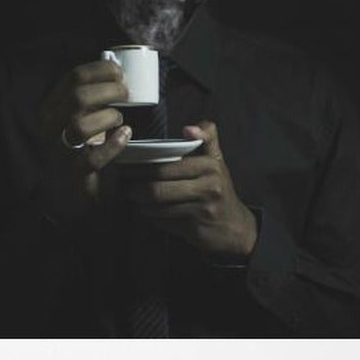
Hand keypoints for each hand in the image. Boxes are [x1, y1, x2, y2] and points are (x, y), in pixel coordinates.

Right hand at [38, 60, 131, 220]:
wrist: (66, 191)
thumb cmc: (77, 145)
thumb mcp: (76, 114)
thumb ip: (88, 95)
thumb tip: (115, 69)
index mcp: (51, 107)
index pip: (73, 77)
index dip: (101, 70)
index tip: (119, 72)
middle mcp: (50, 126)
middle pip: (78, 97)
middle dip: (109, 90)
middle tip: (126, 93)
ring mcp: (60, 150)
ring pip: (80, 126)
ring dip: (108, 117)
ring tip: (119, 119)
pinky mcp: (74, 172)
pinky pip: (93, 158)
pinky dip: (114, 144)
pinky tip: (125, 135)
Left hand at [125, 120, 257, 261]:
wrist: (236, 227)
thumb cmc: (220, 189)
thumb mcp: (218, 161)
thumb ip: (207, 138)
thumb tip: (188, 128)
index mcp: (209, 167)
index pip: (166, 168)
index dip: (142, 169)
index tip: (127, 167)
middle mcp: (207, 188)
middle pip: (158, 190)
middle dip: (136, 188)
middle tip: (123, 185)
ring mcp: (201, 211)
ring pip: (158, 208)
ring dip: (140, 204)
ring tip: (132, 197)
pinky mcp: (194, 231)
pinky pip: (163, 223)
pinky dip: (151, 217)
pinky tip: (146, 211)